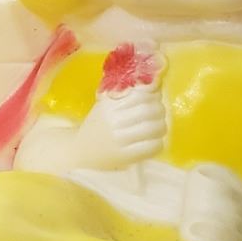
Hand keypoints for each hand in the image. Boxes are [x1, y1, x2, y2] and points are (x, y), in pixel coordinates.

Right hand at [14, 87, 165, 175]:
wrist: (80, 152)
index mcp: (109, 106)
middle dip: (160, 110)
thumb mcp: (105, 107)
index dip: (153, 96)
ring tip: (157, 127)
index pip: (141, 95)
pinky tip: (152, 142)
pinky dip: (158, 143)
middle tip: (158, 113)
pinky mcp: (126, 156)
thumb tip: (154, 84)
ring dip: (161, 126)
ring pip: (155, 127)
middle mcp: (114, 121)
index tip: (154, 98)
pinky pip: (153, 146)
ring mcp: (120, 139)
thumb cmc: (95, 127)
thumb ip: (125, 96)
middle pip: (150, 110)